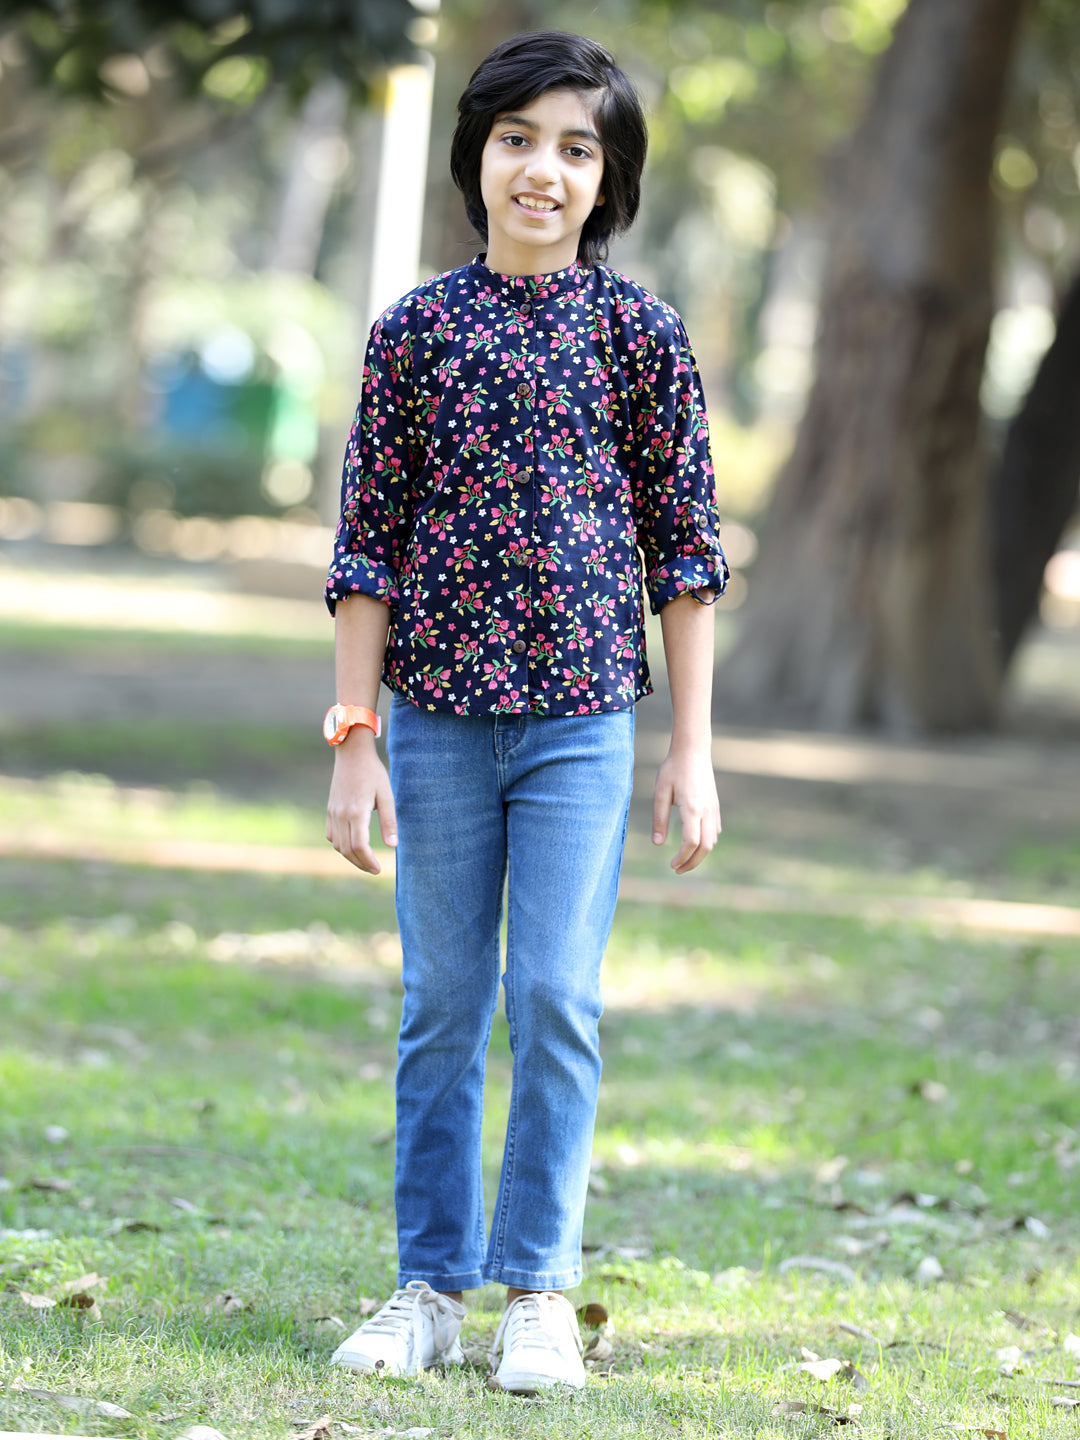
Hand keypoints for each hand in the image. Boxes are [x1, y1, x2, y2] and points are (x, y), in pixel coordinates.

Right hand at [326, 732, 397, 873]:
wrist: (352, 754)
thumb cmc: (373, 773)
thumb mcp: (387, 795)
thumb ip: (389, 821)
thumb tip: (393, 845)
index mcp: (356, 812)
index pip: (359, 846)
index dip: (368, 861)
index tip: (378, 869)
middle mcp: (341, 814)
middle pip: (347, 850)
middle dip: (361, 864)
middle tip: (374, 869)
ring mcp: (333, 812)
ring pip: (338, 845)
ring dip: (350, 857)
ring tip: (365, 861)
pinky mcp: (330, 809)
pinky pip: (331, 835)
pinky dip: (341, 845)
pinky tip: (352, 846)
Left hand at [651, 744, 720, 873]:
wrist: (693, 750)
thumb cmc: (673, 768)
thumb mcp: (660, 792)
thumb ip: (659, 819)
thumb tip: (657, 844)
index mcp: (692, 807)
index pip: (691, 842)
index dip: (682, 857)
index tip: (671, 864)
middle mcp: (706, 810)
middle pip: (706, 847)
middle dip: (693, 862)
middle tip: (677, 870)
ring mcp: (713, 808)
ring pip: (712, 840)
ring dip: (700, 854)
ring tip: (684, 860)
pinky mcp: (715, 805)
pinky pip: (715, 831)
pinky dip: (706, 842)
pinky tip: (694, 844)